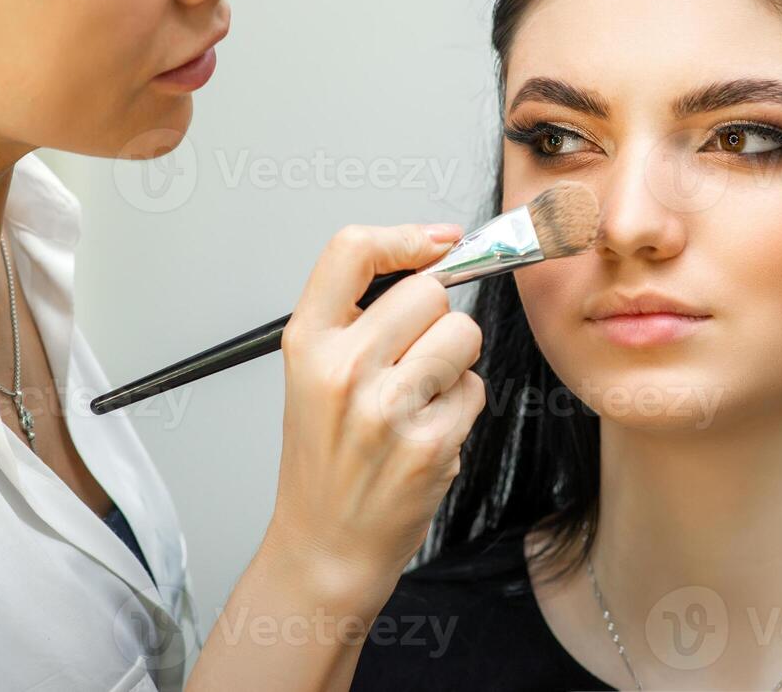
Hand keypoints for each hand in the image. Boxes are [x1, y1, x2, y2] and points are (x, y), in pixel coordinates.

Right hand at [265, 222, 485, 603]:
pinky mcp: (430, 444)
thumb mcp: (311, 373)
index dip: (405, 237)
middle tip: (412, 357)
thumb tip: (435, 250)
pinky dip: (461, 407)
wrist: (326, 545)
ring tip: (419, 396)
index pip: (352, 250)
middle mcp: (342, 371)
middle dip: (435, 318)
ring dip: (454, 360)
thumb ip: (359, 313)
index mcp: (307, 344)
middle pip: (429, 291)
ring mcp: (388, 409)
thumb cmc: (325, 457)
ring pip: (463, 334)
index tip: (436, 242)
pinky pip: (474, 389)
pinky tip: (427, 432)